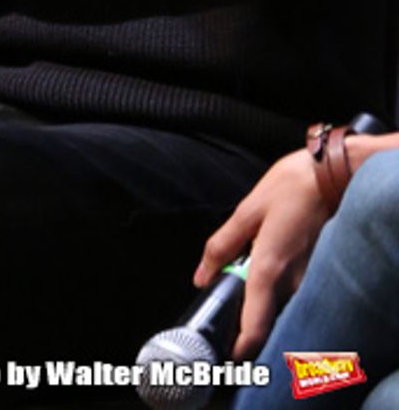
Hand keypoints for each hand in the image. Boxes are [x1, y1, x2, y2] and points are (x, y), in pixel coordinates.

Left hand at [194, 148, 329, 356]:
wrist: (330, 177)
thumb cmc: (288, 189)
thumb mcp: (246, 212)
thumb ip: (221, 246)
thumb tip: (201, 276)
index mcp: (269, 268)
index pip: (256, 324)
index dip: (242, 345)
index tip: (229, 352)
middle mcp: (291, 282)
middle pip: (268, 319)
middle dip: (248, 322)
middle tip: (229, 312)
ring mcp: (307, 280)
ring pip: (280, 306)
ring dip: (262, 304)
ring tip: (243, 287)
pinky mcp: (315, 273)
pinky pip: (293, 293)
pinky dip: (277, 292)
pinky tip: (265, 273)